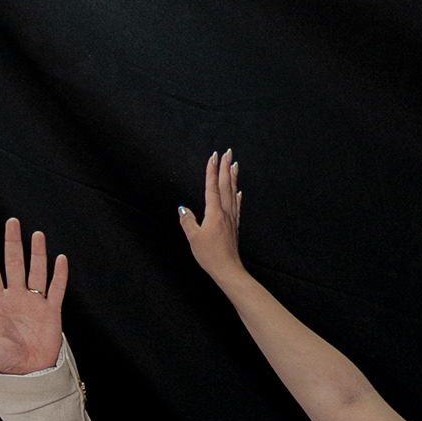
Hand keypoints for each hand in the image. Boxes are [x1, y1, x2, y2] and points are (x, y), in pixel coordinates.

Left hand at [0, 218, 68, 374]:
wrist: (30, 373)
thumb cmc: (6, 361)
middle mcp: (16, 298)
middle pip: (14, 265)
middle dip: (13, 244)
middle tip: (12, 222)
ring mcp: (35, 303)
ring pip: (36, 272)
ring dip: (37, 254)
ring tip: (36, 235)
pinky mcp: (51, 311)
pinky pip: (56, 289)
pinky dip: (59, 275)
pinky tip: (60, 259)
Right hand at [173, 148, 246, 285]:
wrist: (227, 269)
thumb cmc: (210, 255)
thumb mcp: (193, 238)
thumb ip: (188, 221)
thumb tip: (182, 209)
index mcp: (214, 213)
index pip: (212, 187)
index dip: (212, 170)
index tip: (213, 156)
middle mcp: (225, 213)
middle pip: (226, 185)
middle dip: (225, 167)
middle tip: (227, 152)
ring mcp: (231, 219)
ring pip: (233, 193)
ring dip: (233, 177)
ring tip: (234, 164)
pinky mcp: (234, 226)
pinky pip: (236, 206)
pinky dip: (237, 196)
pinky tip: (239, 191)